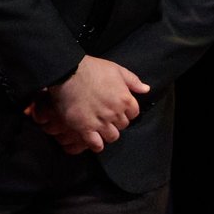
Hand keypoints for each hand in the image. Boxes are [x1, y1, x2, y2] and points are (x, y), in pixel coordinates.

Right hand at [30, 56, 148, 152]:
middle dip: (116, 122)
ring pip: (112, 136)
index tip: (118, 110)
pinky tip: (94, 141)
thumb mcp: (117, 70)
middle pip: (123, 125)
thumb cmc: (92, 69)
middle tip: (106, 118)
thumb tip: (146, 89)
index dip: (126, 112)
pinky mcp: (84, 128)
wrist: (67, 72)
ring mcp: (100, 122)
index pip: (133, 114)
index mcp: (125, 99)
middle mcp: (115, 113)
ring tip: (100, 129)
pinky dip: (97, 145)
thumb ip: (133, 81)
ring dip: (108, 133)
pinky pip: (96, 144)